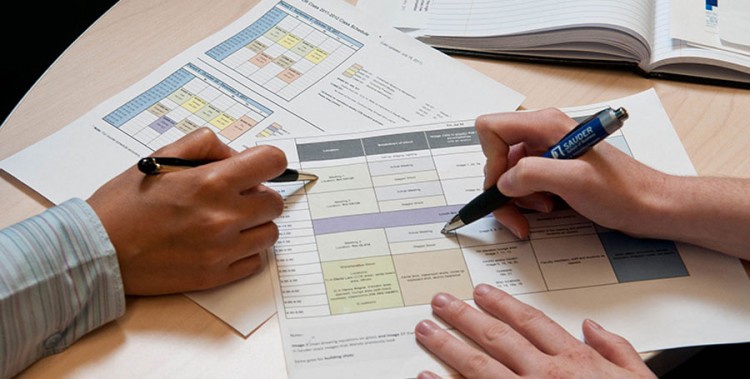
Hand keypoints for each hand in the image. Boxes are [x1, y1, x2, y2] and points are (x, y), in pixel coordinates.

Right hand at [87, 127, 286, 294]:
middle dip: (259, 195)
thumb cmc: (125, 204)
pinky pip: (256, 261)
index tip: (259, 168)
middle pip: (275, 202)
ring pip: (270, 233)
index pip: (272, 162)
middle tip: (235, 197)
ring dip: (255, 225)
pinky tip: (222, 243)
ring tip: (227, 222)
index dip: (267, 162)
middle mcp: (222, 216)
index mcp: (211, 182)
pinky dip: (245, 251)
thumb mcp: (161, 158)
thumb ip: (205, 146)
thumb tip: (237, 154)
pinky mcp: (216, 276)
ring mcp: (221, 249)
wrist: (98, 250)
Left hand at [415, 284, 655, 378]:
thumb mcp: (638, 378)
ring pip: (478, 365)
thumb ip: (616, 349)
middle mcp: (546, 375)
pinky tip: (424, 376)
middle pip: (497, 338)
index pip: (530, 322)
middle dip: (465, 316)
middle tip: (439, 301)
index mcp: (575, 360)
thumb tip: (593, 326)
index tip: (480, 292)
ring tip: (425, 329)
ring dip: (448, 345)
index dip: (502, 304)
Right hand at [475, 108, 667, 238]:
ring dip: (517, 198)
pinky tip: (547, 208)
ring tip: (543, 208)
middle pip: (496, 157)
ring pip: (507, 174)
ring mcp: (547, 152)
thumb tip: (503, 181)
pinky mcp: (553, 170)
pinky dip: (527, 202)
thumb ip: (531, 174)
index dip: (491, 160)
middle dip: (503, 188)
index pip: (491, 129)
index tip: (505, 184)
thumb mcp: (575, 181)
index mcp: (545, 125)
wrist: (650, 206)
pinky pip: (523, 184)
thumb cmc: (623, 191)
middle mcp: (542, 134)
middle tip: (519, 211)